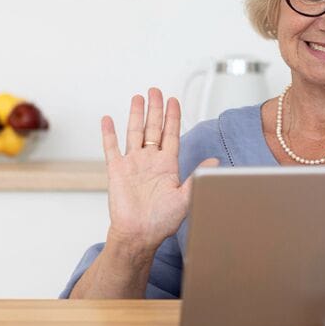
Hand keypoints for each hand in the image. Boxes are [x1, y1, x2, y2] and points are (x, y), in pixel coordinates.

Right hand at [100, 87, 216, 253]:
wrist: (138, 235)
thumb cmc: (162, 221)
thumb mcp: (187, 197)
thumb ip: (199, 177)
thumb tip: (216, 161)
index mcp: (168, 165)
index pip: (171, 134)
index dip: (173, 117)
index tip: (173, 100)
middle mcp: (150, 161)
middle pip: (153, 128)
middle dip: (155, 109)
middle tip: (155, 90)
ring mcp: (133, 164)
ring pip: (134, 133)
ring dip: (135, 115)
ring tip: (138, 98)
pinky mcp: (116, 171)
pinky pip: (111, 148)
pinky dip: (109, 133)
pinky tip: (108, 119)